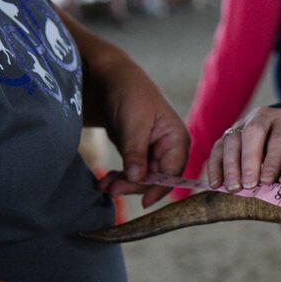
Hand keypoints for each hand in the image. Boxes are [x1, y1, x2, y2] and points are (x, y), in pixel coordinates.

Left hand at [89, 50, 189, 207]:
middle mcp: (170, 148)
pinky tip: (105, 180)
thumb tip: (138, 179)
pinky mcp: (140, 152)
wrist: (111, 78)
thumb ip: (136, 153)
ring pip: (143, 178)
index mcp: (177, 139)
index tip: (143, 202)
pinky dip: (120, 177)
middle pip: (156, 178)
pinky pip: (133, 171)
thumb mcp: (133, 123)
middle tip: (110, 189)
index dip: (159, 188)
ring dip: (124, 183)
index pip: (173, 172)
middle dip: (134, 186)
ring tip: (103, 186)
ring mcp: (154, 151)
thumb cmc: (129, 94)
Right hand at [204, 105, 280, 191]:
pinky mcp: (227, 133)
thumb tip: (279, 193)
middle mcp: (262, 117)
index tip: (267, 181)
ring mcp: (242, 123)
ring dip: (230, 166)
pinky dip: (215, 167)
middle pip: (252, 133)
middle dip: (248, 161)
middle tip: (248, 185)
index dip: (272, 161)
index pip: (278, 139)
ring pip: (231, 140)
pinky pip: (217, 148)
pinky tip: (216, 184)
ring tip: (233, 188)